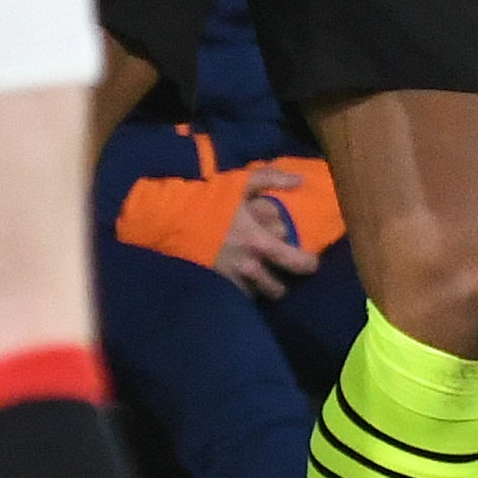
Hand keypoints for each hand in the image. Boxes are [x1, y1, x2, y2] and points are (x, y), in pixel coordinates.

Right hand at [213, 166, 321, 301]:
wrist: (168, 218)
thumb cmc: (207, 199)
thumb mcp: (242, 183)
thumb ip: (273, 180)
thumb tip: (300, 182)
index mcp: (260, 242)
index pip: (297, 262)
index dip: (307, 261)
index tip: (308, 258)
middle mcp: (249, 267)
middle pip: (279, 289)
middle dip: (284, 281)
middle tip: (283, 271)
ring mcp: (231, 279)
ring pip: (259, 295)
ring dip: (263, 288)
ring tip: (262, 277)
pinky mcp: (215, 285)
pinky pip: (238, 297)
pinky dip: (243, 291)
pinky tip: (241, 281)